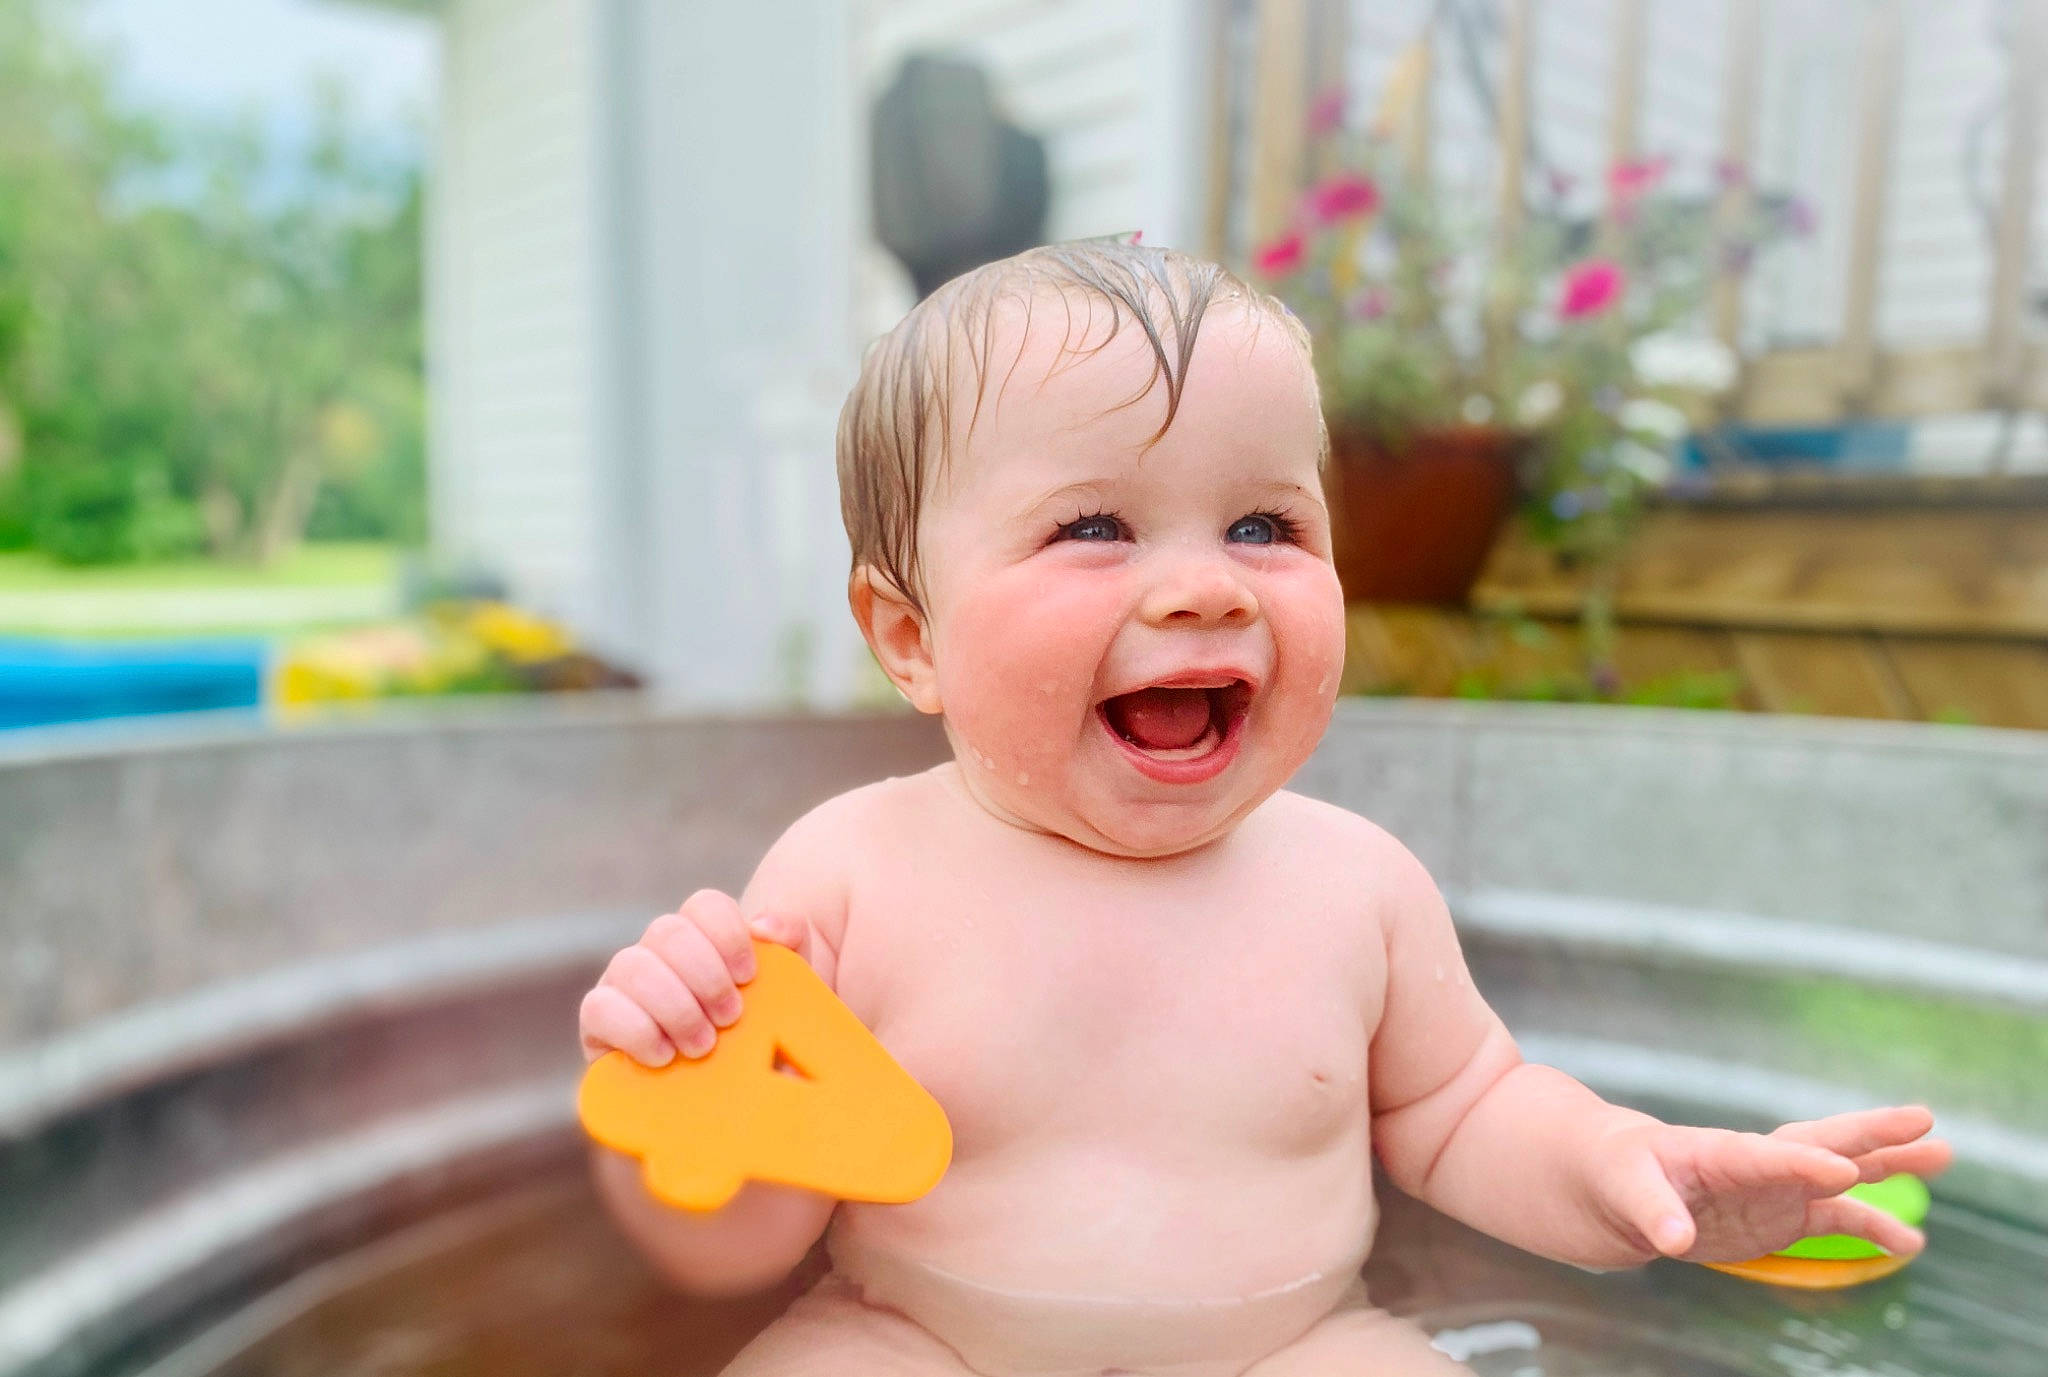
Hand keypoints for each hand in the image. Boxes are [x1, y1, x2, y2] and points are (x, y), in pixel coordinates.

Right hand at [578, 889, 810, 1065]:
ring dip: (674, 1006)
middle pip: (668, 930)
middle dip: (704, 976)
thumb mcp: (791, 999)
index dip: (727, 935)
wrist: (733, 1119)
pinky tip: (664, 1057)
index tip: (749, 977)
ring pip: (631, 964)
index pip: (705, 905)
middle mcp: (660, 956)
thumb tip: (763, 923)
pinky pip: (597, 1007)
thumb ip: (793, 948)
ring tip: (702, 1047)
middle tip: (730, 1019)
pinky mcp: (598, 1028)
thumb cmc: (763, 1051)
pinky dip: (635, 1031)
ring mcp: (623, 987)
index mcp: (705, 941)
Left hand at [1589, 1106, 1952, 1263]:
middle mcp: (1757, 1163)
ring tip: (1944, 1156)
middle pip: (1818, 1143)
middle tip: (1924, 1119)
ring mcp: (1776, 1188)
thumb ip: (1650, 1210)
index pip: (1763, 1155)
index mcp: (1716, 1150)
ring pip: (1841, 1173)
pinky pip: (1836, 1219)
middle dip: (1868, 1134)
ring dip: (1890, 1167)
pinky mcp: (1783, 1214)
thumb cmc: (1617, 1171)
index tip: (1842, 1170)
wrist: (1619, 1181)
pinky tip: (1910, 1243)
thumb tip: (1671, 1239)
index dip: (1800, 1162)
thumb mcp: (1622, 1186)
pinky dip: (1872, 1228)